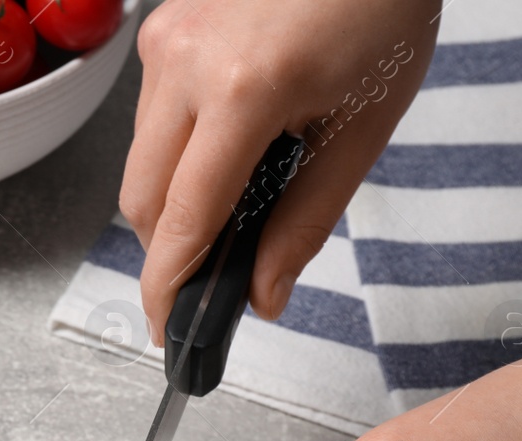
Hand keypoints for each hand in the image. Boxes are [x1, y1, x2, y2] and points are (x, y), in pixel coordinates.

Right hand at [120, 0, 439, 340]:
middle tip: (212, 278)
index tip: (166, 328)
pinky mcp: (160, 29)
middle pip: (140, 199)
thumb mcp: (363, 127)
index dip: (168, 286)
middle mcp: (185, 61)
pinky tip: (232, 141)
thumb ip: (307, 221)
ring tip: (241, 193)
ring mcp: (164, 39)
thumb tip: (263, 295)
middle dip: (168, 249)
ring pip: (141, 158)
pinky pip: (151, 116)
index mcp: (245, 89)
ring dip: (176, 195)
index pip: (183, 219)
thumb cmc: (381, 8)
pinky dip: (181, 149)